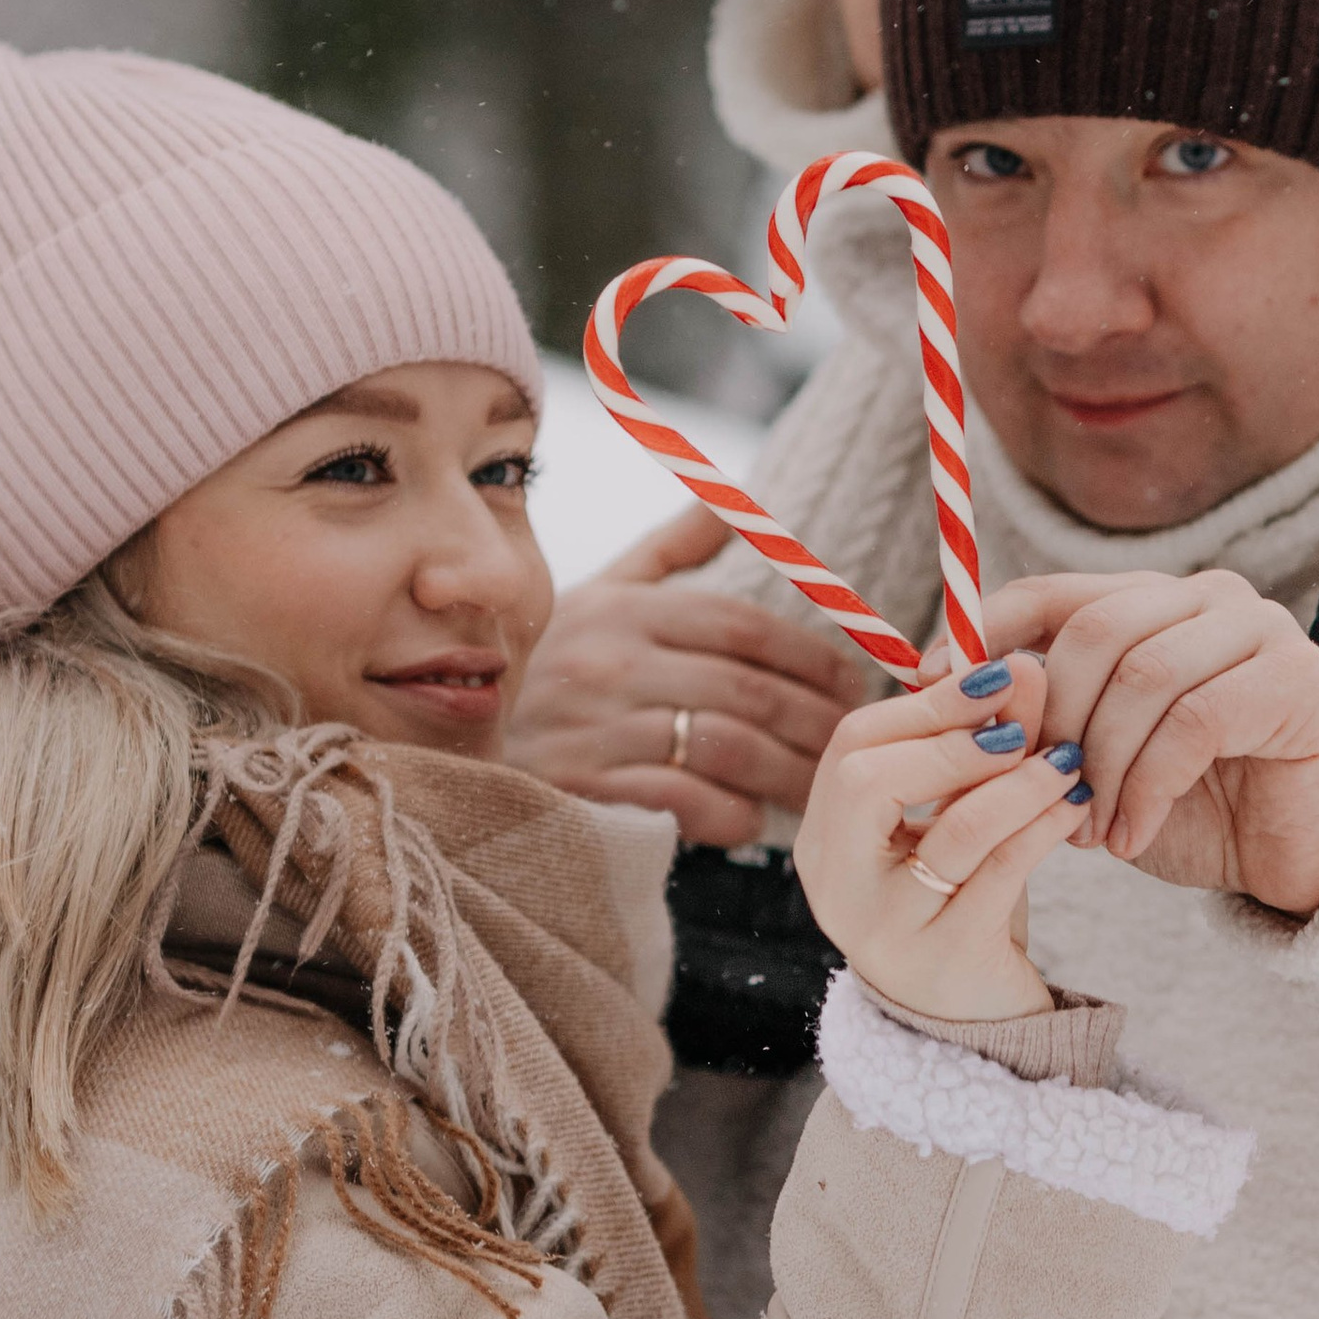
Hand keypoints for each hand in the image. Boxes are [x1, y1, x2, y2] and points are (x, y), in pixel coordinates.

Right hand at [503, 502, 864, 844]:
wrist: (464, 751)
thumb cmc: (553, 670)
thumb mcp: (599, 596)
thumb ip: (667, 552)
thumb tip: (725, 499)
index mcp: (624, 611)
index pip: (741, 626)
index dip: (810, 655)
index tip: (854, 682)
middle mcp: (609, 664)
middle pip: (745, 689)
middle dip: (814, 719)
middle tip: (854, 741)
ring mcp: (595, 729)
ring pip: (724, 747)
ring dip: (786, 773)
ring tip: (818, 788)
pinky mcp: (584, 791)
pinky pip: (681, 800)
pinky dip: (729, 813)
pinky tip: (752, 819)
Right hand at [795, 654, 1080, 1018]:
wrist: (978, 1023)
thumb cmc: (961, 902)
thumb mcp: (959, 818)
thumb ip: (983, 744)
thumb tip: (1021, 664)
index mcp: (827, 839)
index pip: (851, 746)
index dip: (924, 702)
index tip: (997, 673)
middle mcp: (838, 884)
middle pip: (867, 782)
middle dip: (953, 740)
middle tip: (1021, 722)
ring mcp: (885, 928)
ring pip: (950, 833)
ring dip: (1016, 783)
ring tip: (1066, 757)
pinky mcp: (945, 960)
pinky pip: (998, 877)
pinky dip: (1041, 828)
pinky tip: (1076, 802)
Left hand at [952, 569, 1318, 917]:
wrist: (1302, 859)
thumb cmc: (1197, 809)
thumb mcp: (1099, 766)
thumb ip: (1043, 724)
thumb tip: (948, 692)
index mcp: (1154, 602)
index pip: (1053, 591)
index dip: (987, 633)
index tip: (934, 687)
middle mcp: (1208, 598)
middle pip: (1094, 630)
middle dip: (1053, 721)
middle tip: (1044, 795)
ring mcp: (1259, 631)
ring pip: (1143, 676)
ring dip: (1102, 766)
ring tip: (1092, 831)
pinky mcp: (1295, 681)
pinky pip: (1193, 721)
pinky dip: (1147, 787)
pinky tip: (1133, 836)